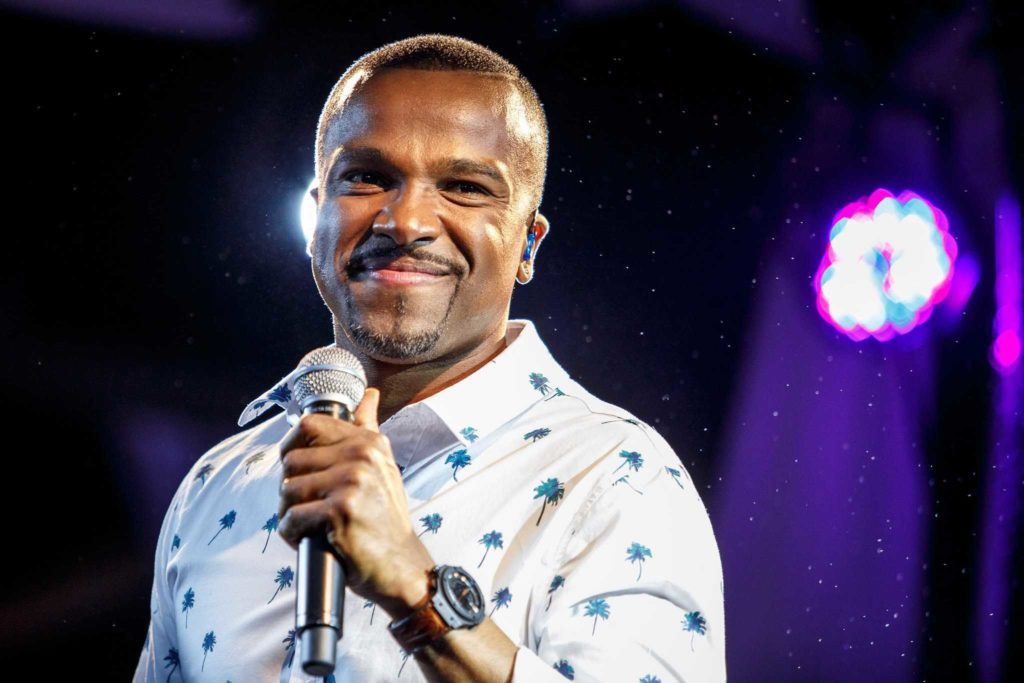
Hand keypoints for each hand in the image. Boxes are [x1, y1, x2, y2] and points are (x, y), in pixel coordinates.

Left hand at [276, 388, 434, 615]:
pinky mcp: (340, 511)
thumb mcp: (383, 466)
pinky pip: (292, 517)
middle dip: (291, 488)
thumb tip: (368, 395)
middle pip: (291, 460)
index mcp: (369, 442)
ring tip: (308, 525)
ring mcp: (351, 482)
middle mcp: (362, 456)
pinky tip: (309, 539)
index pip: (309, 425)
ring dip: (289, 513)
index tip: (296, 467)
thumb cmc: (385, 517)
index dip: (292, 445)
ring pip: (288, 489)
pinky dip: (292, 533)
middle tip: (308, 508)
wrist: (400, 564)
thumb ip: (369, 428)